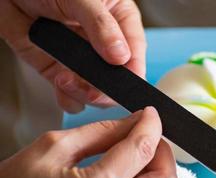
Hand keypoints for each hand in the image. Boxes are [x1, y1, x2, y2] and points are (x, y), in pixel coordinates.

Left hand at [0, 0, 145, 112]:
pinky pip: (72, 94)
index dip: (133, 73)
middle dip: (105, 90)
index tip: (126, 85)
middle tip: (93, 91)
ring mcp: (81, 59)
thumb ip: (101, 26)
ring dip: (82, 94)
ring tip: (65, 79)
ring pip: (95, 90)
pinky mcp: (60, 69)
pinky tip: (61, 87)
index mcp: (118, 21)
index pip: (135, 53)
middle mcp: (102, 43)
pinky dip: (68, 98)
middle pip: (116, 78)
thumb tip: (121, 55)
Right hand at [0, 107, 177, 177]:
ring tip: (138, 155)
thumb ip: (102, 131)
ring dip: (157, 170)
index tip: (150, 115)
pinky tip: (132, 175)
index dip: (151, 125)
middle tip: (147, 135)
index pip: (140, 149)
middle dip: (162, 151)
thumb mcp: (55, 147)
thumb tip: (135, 121)